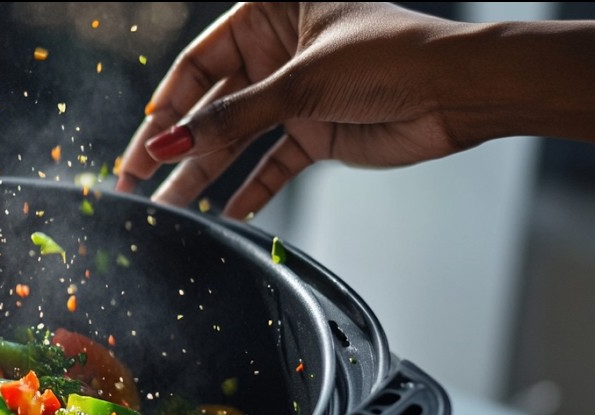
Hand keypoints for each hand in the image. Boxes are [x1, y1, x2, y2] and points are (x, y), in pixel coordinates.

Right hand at [116, 3, 473, 218]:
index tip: (145, 140)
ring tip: (169, 209)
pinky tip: (225, 214)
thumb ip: (232, 118)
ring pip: (237, 139)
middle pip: (212, 104)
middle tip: (135, 179)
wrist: (460, 94)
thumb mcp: (300, 83)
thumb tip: (169, 143)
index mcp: (272, 13)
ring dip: (204, 175)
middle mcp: (279, 52)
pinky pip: (271, 164)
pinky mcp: (316, 132)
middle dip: (175, 144)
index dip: (170, 101)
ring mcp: (296, 95)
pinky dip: (252, 190)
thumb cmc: (393, 57)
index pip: (201, 61)